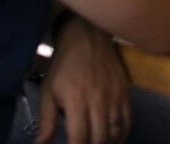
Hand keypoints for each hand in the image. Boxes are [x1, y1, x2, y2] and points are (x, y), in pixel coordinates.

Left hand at [37, 17, 130, 143]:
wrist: (87, 36)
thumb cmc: (64, 64)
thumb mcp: (48, 90)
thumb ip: (46, 120)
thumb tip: (41, 143)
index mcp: (76, 101)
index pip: (79, 137)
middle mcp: (98, 100)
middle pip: (99, 138)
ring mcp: (114, 96)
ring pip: (115, 131)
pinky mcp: (124, 91)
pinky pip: (128, 119)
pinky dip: (123, 134)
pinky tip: (115, 140)